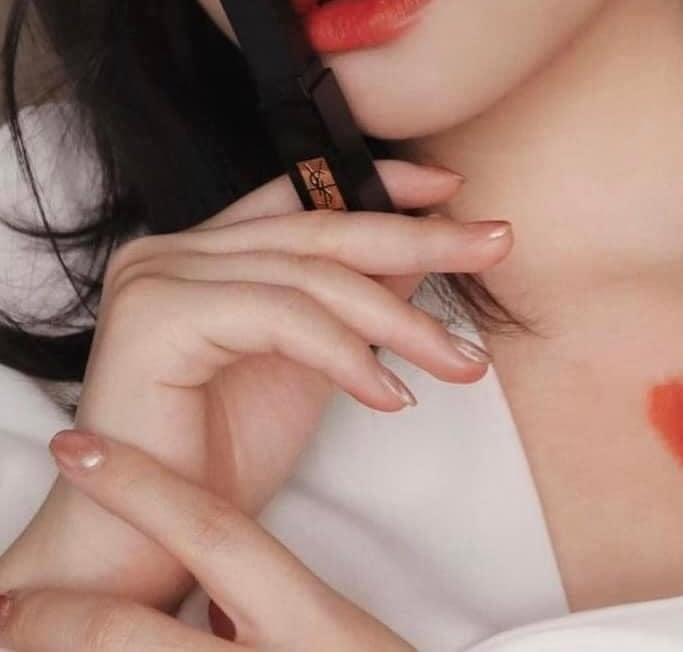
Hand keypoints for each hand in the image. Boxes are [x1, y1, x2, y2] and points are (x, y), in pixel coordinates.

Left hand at [0, 428, 419, 649]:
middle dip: (57, 622)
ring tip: (25, 633)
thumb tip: (210, 611)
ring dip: (73, 650)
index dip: (141, 488)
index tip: (77, 448)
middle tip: (9, 606)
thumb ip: (282, 612)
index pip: (216, 537)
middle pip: (128, 640)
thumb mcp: (349, 637)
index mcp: (312, 628)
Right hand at [10, 158, 509, 609]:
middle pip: (322, 231)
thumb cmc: (222, 454)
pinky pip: (282, 318)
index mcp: (205, 249)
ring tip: (460, 360)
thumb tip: (427, 245)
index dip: (383, 183)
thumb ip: (355, 298)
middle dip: (420, 237)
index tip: (454, 187)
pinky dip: (347, 355)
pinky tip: (393, 395)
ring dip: (402, 320)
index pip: (304, 195)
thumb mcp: (313, 360)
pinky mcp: (156, 317)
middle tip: (495, 242)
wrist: (145, 542)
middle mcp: (174, 249)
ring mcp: (158, 276)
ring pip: (312, 277)